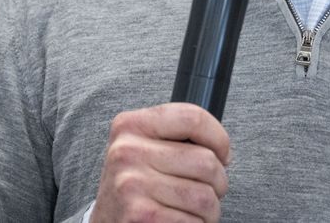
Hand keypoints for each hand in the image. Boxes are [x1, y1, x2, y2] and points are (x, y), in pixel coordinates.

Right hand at [91, 103, 230, 222]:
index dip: (219, 139)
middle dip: (218, 182)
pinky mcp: (141, 216)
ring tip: (193, 209)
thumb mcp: (145, 147)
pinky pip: (193, 221)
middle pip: (206, 161)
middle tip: (206, 189)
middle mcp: (127, 151)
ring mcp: (131, 184)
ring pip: (205, 196)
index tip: (222, 155)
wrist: (107, 222)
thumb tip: (221, 149)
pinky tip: (181, 221)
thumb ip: (176, 136)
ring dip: (210, 209)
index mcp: (130, 125)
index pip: (193, 117)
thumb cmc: (136, 184)